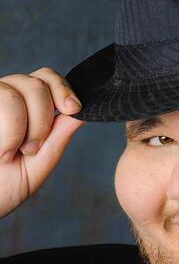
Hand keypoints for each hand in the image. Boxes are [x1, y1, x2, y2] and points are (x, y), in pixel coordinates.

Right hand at [0, 67, 85, 218]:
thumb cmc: (4, 186)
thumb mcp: (41, 161)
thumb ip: (60, 134)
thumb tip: (85, 110)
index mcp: (25, 106)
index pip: (46, 77)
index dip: (63, 88)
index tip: (73, 108)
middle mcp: (3, 96)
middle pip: (36, 84)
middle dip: (43, 119)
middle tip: (31, 149)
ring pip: (14, 94)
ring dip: (20, 129)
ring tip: (10, 153)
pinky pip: (0, 103)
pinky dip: (7, 133)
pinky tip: (0, 151)